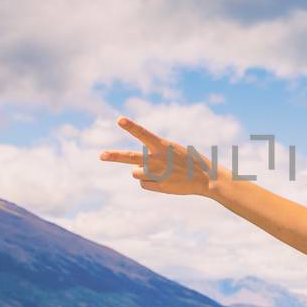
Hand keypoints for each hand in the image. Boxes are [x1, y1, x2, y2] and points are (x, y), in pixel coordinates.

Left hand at [99, 116, 222, 196]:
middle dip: (114, 156)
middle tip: (101, 155)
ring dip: (142, 172)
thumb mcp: (171, 151)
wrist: (205, 178)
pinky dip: (150, 182)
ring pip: (136, 172)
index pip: (143, 133)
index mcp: (162, 146)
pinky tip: (164, 181)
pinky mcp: (158, 186)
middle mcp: (157, 159)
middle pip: (130, 157)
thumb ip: (153, 155)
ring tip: (160, 171)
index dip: (131, 126)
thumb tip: (135, 169)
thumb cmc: (188, 161)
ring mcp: (157, 174)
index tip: (119, 120)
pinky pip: (143, 183)